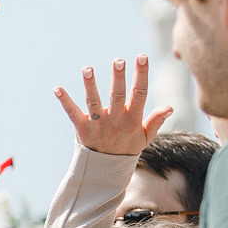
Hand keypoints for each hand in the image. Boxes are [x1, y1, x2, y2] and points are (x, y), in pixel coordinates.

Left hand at [55, 56, 172, 158]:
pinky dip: (65, 101)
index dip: (141, 75)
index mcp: (132, 120)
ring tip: (87, 69)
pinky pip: (72, 113)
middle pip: (117, 96)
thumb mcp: (146, 137)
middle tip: (118, 60)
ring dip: (90, 85)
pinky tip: (57, 89)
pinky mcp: (82, 129)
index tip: (142, 57)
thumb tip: (170, 107)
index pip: (139, 94)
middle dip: (118, 78)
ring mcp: (98, 124)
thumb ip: (156, 121)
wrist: (106, 170)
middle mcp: (115, 120)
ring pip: (93, 102)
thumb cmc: (127, 147)